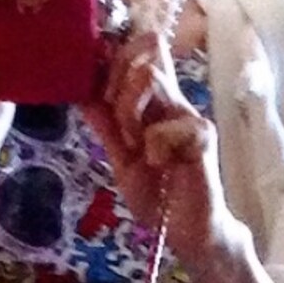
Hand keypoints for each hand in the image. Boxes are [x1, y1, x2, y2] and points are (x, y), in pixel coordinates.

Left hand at [82, 31, 235, 270]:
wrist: (186, 231)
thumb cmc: (158, 192)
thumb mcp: (120, 157)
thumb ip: (105, 126)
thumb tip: (81, 93)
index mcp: (155, 102)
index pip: (142, 52)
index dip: (116, 54)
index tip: (97, 86)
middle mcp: (173, 101)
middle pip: (145, 51)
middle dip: (115, 83)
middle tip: (117, 123)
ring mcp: (189, 115)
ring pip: (150, 77)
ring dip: (129, 112)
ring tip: (136, 145)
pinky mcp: (202, 135)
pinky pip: (165, 125)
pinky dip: (153, 148)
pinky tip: (162, 167)